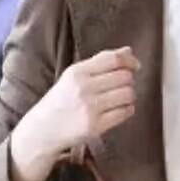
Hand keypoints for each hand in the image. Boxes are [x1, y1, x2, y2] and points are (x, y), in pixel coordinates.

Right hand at [9, 47, 139, 180]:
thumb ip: (100, 62)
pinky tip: (118, 110)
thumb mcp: (74, 76)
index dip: (130, 61)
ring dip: (129, 96)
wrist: (43, 129)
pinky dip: (127, 109)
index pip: (113, 59)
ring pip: (128, 94)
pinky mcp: (95, 126)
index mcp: (77, 72)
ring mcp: (90, 108)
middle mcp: (84, 88)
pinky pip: (125, 112)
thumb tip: (128, 51)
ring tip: (119, 99)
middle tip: (122, 86)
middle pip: (124, 77)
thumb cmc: (61, 100)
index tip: (135, 66)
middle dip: (128, 80)